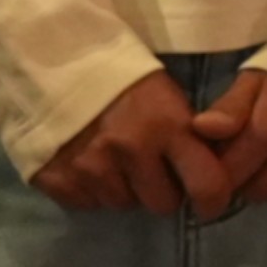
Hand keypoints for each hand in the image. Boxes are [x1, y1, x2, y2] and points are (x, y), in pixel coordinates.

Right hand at [36, 67, 225, 217]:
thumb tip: (203, 175)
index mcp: (166, 125)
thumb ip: (185, 135)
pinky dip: (90, 190)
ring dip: (123, 189)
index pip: (207, 183)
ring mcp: (91, 167)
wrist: (53, 61)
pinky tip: (86, 162)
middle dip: (161, 191)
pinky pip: (87, 204)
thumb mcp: (165, 94)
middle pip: (162, 204)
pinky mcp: (58, 180)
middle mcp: (130, 150)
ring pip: (122, 204)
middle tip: (151, 169)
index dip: (212, 200)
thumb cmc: (120, 75)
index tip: (208, 203)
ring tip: (113, 159)